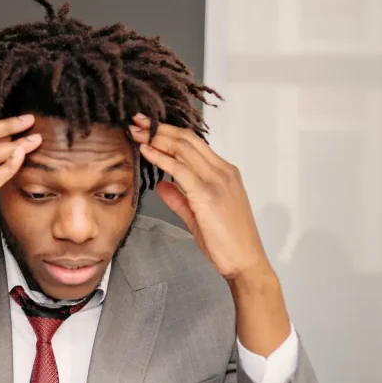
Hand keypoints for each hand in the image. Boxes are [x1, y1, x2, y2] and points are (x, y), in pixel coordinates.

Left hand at [128, 113, 269, 282]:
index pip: (194, 144)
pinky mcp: (208, 193)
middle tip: (138, 121)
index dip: (169, 133)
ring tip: (136, 130)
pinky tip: (146, 151)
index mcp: (225, 173)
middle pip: (188, 139)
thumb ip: (179, 198)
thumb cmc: (227, 243)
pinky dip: (161, 157)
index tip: (149, 127)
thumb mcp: (197, 216)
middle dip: (160, 128)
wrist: (245, 262)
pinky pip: (180, 169)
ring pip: (184, 148)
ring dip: (157, 138)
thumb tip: (161, 185)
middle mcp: (223, 171)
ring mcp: (218, 180)